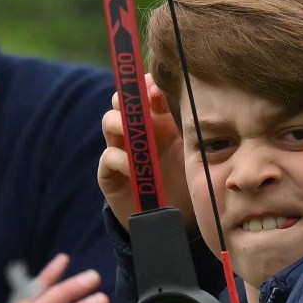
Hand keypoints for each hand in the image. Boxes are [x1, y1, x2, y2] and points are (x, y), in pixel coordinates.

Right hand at [98, 74, 194, 230]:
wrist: (171, 218)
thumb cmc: (186, 183)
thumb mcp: (192, 154)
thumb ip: (190, 130)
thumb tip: (194, 102)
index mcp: (158, 122)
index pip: (145, 92)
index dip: (147, 84)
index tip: (157, 88)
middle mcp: (137, 132)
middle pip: (121, 100)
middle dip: (130, 97)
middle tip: (147, 104)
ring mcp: (121, 150)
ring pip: (109, 122)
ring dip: (122, 123)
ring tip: (138, 134)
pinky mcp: (110, 173)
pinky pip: (109, 157)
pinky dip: (120, 159)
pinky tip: (135, 167)